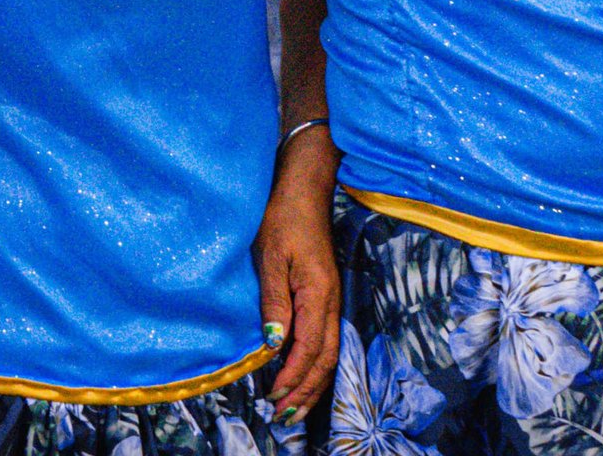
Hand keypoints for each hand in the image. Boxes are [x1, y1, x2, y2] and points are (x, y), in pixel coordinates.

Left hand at [255, 131, 340, 423]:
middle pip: (327, 356)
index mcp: (318, 292)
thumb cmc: (284, 217)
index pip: (309, 347)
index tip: (272, 398)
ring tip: (294, 406)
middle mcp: (330, 298)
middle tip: (284, 416)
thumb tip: (274, 345)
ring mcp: (330, 296)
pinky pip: (326, 337)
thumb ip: (275, 302)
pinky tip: (302, 371)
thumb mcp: (272, 257)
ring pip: (330, 350)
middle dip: (307, 390)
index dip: (293, 377)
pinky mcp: (324, 292)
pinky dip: (316, 363)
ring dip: (313, 381)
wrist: (305, 187)